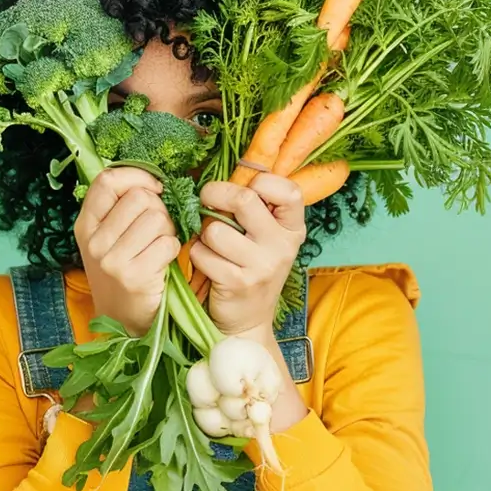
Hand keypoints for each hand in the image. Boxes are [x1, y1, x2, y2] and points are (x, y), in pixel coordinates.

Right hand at [74, 168, 179, 335]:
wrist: (122, 320)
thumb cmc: (122, 272)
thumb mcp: (108, 238)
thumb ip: (120, 207)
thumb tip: (153, 181)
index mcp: (85, 225)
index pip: (107, 181)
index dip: (137, 176)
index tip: (154, 188)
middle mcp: (94, 242)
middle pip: (139, 197)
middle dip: (159, 208)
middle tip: (157, 229)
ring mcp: (112, 261)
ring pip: (157, 218)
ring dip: (168, 230)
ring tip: (159, 246)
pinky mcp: (134, 277)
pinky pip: (168, 243)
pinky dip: (173, 250)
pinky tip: (163, 262)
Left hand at [190, 174, 306, 338]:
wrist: (247, 321)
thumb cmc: (251, 268)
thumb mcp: (266, 238)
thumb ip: (258, 207)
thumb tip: (233, 169)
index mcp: (293, 229)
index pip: (288, 190)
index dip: (261, 181)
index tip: (245, 187)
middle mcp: (282, 246)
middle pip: (243, 199)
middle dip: (216, 195)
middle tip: (207, 200)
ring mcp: (262, 266)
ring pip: (215, 229)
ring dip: (204, 234)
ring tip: (211, 245)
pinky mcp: (238, 283)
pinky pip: (202, 253)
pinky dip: (197, 254)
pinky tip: (207, 263)